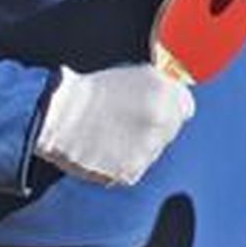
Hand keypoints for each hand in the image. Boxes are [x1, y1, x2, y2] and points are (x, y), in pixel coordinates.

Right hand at [34, 64, 194, 185]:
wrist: (60, 116)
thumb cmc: (95, 91)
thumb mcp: (139, 74)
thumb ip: (166, 85)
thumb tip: (180, 97)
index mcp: (166, 96)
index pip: (186, 108)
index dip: (171, 106)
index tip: (157, 106)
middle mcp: (162, 124)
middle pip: (171, 130)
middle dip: (156, 125)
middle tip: (127, 119)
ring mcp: (148, 150)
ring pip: (154, 150)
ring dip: (140, 144)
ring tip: (112, 132)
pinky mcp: (131, 172)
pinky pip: (136, 167)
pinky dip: (124, 161)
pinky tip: (107, 148)